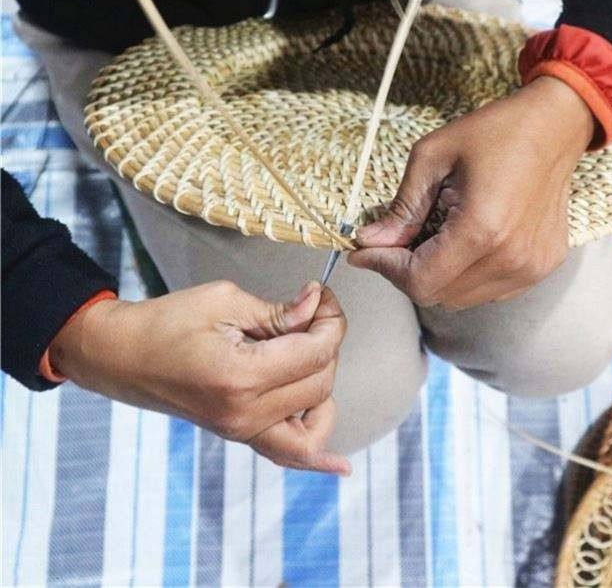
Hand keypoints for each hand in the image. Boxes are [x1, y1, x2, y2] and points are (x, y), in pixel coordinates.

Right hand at [50, 280, 350, 474]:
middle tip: (315, 312)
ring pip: (316, 421)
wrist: (121, 356)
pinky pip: (288, 456)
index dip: (331, 320)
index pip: (315, 353)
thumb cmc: (165, 323)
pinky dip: (316, 455)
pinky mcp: (239, 435)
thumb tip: (316, 305)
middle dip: (328, 342)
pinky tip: (339, 465)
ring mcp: (242, 431)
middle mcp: (245, 414)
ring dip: (324, 382)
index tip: (323, 297)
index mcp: (241, 376)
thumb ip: (277, 311)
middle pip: (321, 383)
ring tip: (307, 351)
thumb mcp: (224, 301)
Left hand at [348, 76, 594, 308]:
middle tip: (394, 239)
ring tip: (433, 235)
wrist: (555, 125)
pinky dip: (465, 275)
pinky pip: (489, 290)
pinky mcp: (543, 266)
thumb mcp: (433, 157)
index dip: (386, 268)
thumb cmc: (495, 131)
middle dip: (405, 270)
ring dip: (436, 274)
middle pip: (437, 295)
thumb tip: (369, 241)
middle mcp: (511, 258)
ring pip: (461, 298)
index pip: (420, 281)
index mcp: (482, 230)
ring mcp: (531, 267)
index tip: (364, 252)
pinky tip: (464, 241)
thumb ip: (401, 207)